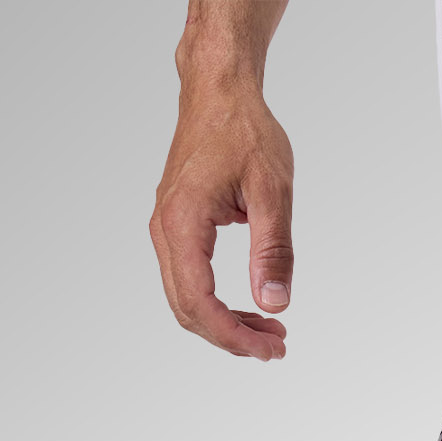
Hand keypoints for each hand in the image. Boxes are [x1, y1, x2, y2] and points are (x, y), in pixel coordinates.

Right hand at [149, 73, 293, 359]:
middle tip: (275, 347)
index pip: (199, 301)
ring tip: (270, 332)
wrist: (218, 90)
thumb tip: (275, 303)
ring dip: (225, 323)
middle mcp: (165, 228)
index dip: (233, 336)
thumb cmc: (244, 130)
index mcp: (183, 221)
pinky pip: (188, 279)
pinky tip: (251, 307)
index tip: (270, 350)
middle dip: (231, 337)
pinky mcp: (176, 225)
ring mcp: (166, 227)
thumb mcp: (272, 192)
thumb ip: (274, 250)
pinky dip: (217, 303)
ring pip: (185, 298)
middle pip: (186, 308)